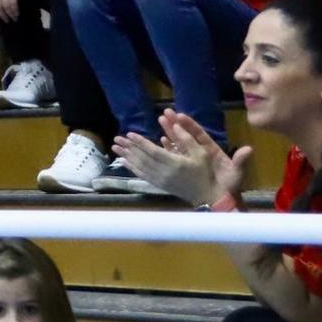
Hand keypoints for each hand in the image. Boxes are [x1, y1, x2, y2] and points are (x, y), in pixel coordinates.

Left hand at [112, 109, 249, 205]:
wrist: (206, 195)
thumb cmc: (204, 172)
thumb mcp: (201, 153)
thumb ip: (187, 139)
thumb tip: (175, 125)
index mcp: (175, 164)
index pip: (153, 152)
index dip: (141, 142)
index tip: (130, 134)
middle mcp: (165, 172)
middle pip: (143, 158)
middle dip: (129, 147)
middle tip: (117, 138)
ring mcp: (160, 180)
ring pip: (140, 166)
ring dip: (127, 156)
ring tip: (115, 147)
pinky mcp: (159, 185)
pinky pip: (142, 175)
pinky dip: (131, 167)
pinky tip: (124, 161)